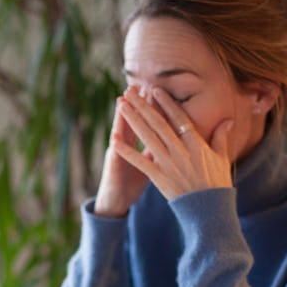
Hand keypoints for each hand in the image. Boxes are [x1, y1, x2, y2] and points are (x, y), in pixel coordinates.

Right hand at [94, 95, 149, 217]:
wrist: (116, 202)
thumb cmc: (131, 182)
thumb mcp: (148, 163)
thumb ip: (158, 148)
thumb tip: (172, 136)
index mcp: (136, 144)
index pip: (147, 122)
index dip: (151, 107)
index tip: (157, 90)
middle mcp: (125, 146)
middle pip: (132, 122)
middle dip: (136, 105)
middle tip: (140, 85)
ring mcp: (117, 157)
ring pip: (119, 134)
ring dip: (120, 119)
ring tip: (121, 101)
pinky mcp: (113, 170)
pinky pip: (114, 159)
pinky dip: (115, 149)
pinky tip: (114, 137)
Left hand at [111, 86, 232, 200]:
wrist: (209, 209)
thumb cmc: (217, 184)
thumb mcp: (222, 158)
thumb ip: (221, 137)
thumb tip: (228, 119)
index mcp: (196, 144)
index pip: (179, 118)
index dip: (166, 103)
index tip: (155, 89)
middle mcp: (181, 151)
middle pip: (159, 123)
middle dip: (143, 106)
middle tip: (129, 92)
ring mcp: (169, 164)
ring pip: (148, 137)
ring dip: (133, 121)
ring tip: (121, 106)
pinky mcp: (159, 178)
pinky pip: (140, 162)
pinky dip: (127, 152)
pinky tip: (115, 141)